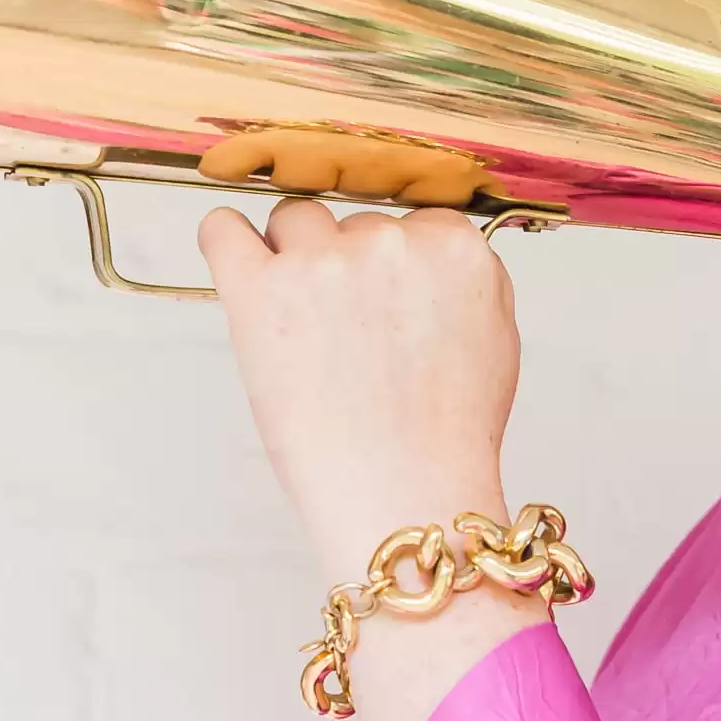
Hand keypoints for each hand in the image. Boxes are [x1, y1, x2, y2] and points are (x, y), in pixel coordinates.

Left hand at [199, 199, 546, 720]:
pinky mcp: (260, 290)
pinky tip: (235, 264)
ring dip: (291, 260)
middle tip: (344, 337)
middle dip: (345, 267)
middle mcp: (390, 242)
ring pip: (293, 221)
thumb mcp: (497, 343)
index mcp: (455, 248)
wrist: (403, 499)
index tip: (385, 308)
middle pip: (352, 223)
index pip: (412, 221)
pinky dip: (225, 242)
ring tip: (301, 330)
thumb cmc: (447, 440)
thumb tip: (432, 249)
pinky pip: (223, 229)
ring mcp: (323, 262)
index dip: (393, 268)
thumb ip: (468, 281)